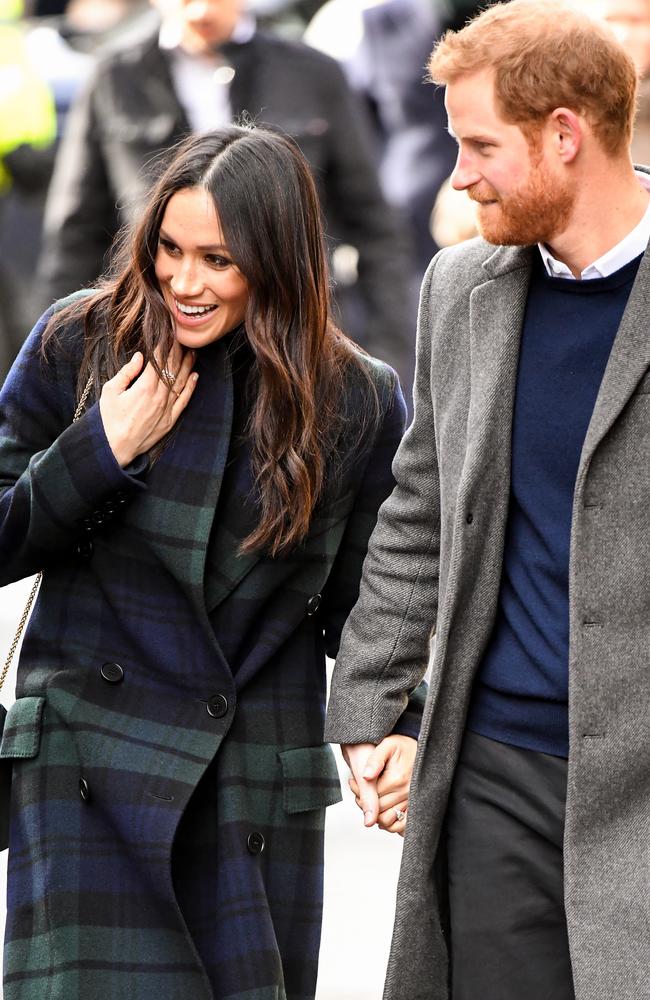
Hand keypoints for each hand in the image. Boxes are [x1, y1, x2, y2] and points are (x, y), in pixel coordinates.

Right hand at [99, 343, 197, 466]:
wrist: (114, 448)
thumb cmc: (108, 419)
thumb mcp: (111, 391)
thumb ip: (127, 372)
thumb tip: (140, 356)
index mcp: (144, 387)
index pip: (159, 361)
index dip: (164, 346)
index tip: (169, 335)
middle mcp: (159, 397)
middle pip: (172, 369)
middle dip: (178, 352)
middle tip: (183, 339)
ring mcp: (167, 409)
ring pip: (181, 383)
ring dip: (188, 366)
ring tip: (192, 352)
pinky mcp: (170, 421)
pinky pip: (184, 401)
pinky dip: (191, 388)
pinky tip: (195, 376)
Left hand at [347, 735, 416, 835]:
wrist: (420, 749)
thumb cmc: (402, 746)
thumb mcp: (386, 745)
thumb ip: (374, 760)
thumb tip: (365, 776)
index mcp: (397, 779)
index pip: (371, 797)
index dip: (358, 792)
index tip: (353, 782)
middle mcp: (406, 793)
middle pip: (378, 811)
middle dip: (365, 803)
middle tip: (359, 791)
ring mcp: (412, 801)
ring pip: (387, 820)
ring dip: (375, 814)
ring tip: (370, 800)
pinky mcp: (415, 806)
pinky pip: (402, 825)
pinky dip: (390, 824)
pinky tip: (382, 811)